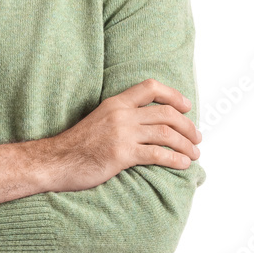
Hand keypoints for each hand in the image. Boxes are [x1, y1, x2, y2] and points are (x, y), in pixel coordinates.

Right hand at [43, 78, 201, 192]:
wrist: (56, 160)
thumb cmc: (78, 144)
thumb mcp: (99, 119)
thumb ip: (122, 117)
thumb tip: (148, 124)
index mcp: (115, 103)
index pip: (150, 88)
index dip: (173, 95)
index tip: (186, 106)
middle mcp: (121, 114)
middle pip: (166, 113)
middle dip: (187, 126)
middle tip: (197, 138)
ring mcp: (121, 134)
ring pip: (165, 134)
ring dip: (186, 144)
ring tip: (195, 154)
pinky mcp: (121, 154)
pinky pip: (157, 154)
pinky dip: (175, 159)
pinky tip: (183, 164)